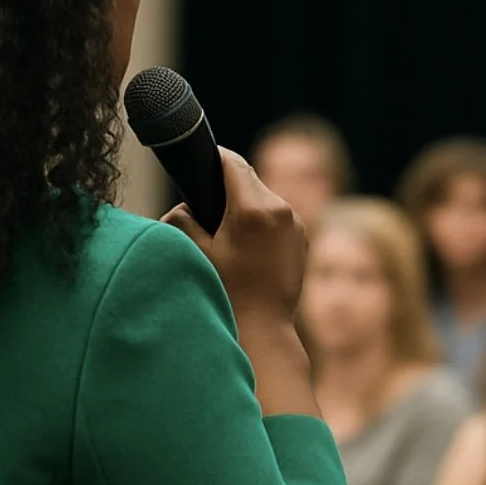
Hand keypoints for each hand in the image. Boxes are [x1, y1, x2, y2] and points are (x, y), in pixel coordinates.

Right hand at [161, 148, 307, 327]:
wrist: (264, 327)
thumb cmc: (227, 292)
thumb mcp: (198, 253)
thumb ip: (182, 220)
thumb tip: (183, 206)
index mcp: (251, 209)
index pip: (232, 163)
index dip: (215, 156)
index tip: (202, 157)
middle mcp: (279, 209)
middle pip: (249, 178)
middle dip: (228, 183)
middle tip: (207, 198)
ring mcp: (295, 222)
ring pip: (265, 195)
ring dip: (247, 202)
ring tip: (228, 227)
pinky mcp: (302, 236)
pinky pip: (278, 214)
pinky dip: (263, 219)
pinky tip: (248, 242)